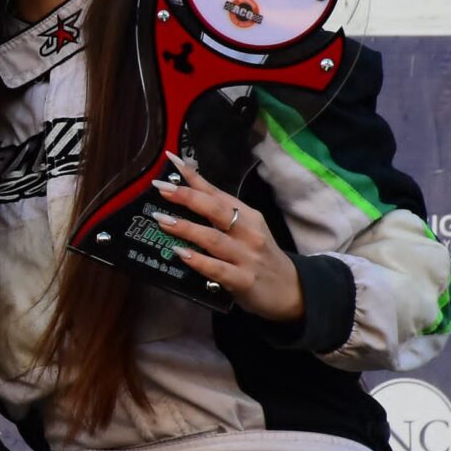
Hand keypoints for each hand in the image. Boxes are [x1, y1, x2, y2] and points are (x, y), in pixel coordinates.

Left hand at [151, 152, 304, 324]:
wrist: (290, 290)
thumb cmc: (261, 257)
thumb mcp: (247, 231)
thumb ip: (221, 215)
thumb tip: (189, 195)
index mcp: (248, 216)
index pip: (217, 193)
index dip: (194, 177)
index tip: (171, 161)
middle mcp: (248, 232)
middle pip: (216, 210)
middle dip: (187, 197)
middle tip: (161, 188)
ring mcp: (246, 256)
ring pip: (213, 238)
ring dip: (186, 228)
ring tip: (162, 220)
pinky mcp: (243, 280)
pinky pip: (218, 268)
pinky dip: (199, 260)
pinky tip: (181, 254)